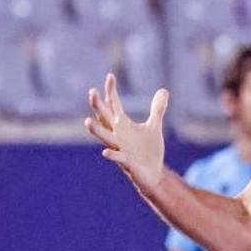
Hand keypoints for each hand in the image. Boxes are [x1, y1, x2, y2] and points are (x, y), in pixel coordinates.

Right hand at [86, 73, 169, 192]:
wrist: (153, 174)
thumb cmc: (150, 150)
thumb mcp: (154, 126)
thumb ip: (157, 109)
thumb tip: (164, 90)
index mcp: (122, 125)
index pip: (113, 105)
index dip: (111, 91)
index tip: (110, 75)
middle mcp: (118, 135)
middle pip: (104, 118)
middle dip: (98, 106)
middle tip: (91, 92)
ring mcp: (120, 149)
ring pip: (105, 138)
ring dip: (96, 130)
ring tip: (87, 121)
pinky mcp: (127, 163)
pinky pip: (118, 158)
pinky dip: (112, 155)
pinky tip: (105, 152)